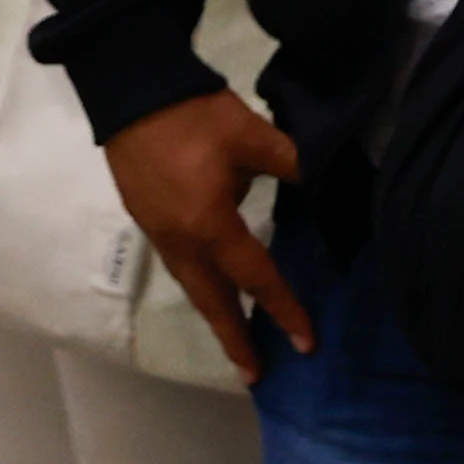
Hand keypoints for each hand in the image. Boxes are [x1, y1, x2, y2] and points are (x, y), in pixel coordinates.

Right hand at [102, 90, 309, 380]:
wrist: (132, 90)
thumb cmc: (195, 116)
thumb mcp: (254, 137)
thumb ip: (295, 164)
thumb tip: (331, 180)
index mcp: (210, 226)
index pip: (256, 278)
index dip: (284, 309)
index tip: (306, 342)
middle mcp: (181, 241)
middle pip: (212, 300)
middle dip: (235, 337)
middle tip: (254, 373)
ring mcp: (158, 231)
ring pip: (191, 285)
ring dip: (215, 312)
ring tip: (234, 335)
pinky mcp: (146, 217)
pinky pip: (178, 264)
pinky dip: (199, 284)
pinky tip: (208, 281)